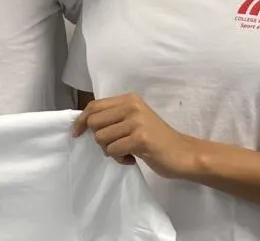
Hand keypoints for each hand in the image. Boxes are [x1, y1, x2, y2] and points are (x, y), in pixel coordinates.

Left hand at [72, 93, 200, 179]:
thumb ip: (114, 118)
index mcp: (129, 99)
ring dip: (110, 151)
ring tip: (126, 153)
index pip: (94, 106)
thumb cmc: (156, 140)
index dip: (81, 120)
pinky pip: (113, 150)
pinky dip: (119, 158)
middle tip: (116, 146)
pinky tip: (132, 159)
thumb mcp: (134, 121)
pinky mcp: (140, 138)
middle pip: (94, 123)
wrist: (183, 154)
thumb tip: (83, 124)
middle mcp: (132, 106)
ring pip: (102, 138)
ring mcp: (137, 121)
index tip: (76, 133)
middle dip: (100, 139)